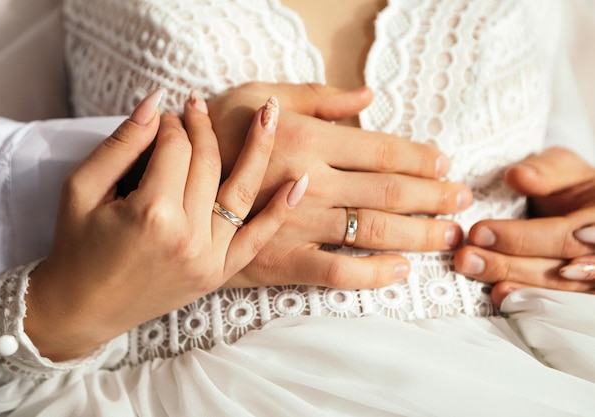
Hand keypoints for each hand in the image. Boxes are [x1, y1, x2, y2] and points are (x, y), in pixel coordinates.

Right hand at [24, 90, 304, 360]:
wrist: (83, 309)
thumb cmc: (75, 247)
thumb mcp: (81, 189)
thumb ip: (120, 144)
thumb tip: (154, 101)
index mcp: (150, 213)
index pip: (174, 149)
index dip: (170, 124)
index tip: (163, 116)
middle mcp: (187, 235)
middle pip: (208, 163)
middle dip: (202, 128)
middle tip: (197, 106)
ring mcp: (209, 257)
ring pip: (241, 192)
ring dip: (259, 149)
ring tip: (271, 112)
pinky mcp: (218, 274)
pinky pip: (257, 238)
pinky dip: (279, 211)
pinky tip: (299, 181)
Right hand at [208, 82, 472, 287]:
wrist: (167, 184)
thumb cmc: (216, 134)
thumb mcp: (259, 96)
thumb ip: (319, 98)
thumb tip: (369, 97)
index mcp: (308, 139)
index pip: (384, 150)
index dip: (422, 158)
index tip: (445, 165)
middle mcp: (310, 182)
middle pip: (390, 192)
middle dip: (435, 197)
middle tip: (462, 201)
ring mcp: (297, 224)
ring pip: (374, 232)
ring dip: (419, 234)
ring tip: (448, 234)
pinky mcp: (281, 259)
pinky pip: (336, 272)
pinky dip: (373, 275)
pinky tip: (399, 272)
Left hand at [454, 147, 594, 305]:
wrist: (586, 207)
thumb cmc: (573, 186)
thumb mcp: (564, 168)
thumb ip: (546, 170)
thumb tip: (517, 176)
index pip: (564, 234)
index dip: (522, 238)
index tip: (479, 232)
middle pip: (557, 268)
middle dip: (508, 264)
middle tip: (466, 257)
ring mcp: (591, 278)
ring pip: (554, 291)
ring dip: (511, 282)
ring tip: (473, 271)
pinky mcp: (577, 293)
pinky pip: (554, 305)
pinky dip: (524, 300)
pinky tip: (497, 295)